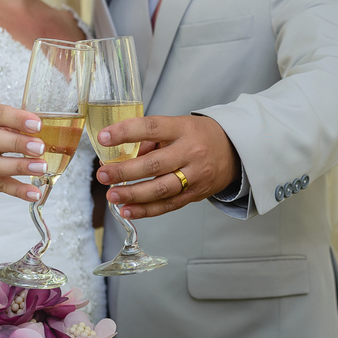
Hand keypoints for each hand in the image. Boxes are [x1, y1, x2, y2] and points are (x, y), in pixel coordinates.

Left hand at [95, 115, 239, 218]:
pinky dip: (146, 210)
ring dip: (133, 194)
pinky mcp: (196, 195)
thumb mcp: (177, 127)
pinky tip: (127, 210)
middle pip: (155, 164)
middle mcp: (190, 152)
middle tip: (102, 175)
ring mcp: (195, 176)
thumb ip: (149, 140)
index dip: (126, 133)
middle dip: (125, 171)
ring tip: (112, 195)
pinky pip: (168, 205)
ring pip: (161, 189)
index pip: (152, 128)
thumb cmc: (199, 136)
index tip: (104, 138)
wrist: (234, 151)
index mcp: (183, 129)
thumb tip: (118, 156)